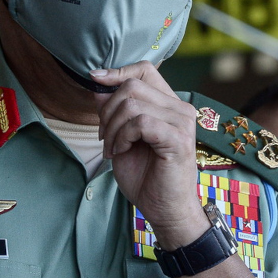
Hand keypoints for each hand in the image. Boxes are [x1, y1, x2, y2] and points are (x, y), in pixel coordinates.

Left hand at [92, 62, 207, 247]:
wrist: (163, 208)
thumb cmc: (145, 176)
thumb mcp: (121, 138)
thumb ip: (113, 111)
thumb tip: (98, 83)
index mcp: (169, 104)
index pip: (145, 69)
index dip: (118, 71)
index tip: (95, 79)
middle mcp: (180, 108)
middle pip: (132, 86)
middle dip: (108, 111)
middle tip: (105, 137)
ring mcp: (182, 122)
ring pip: (132, 104)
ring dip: (112, 128)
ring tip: (113, 148)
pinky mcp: (179, 139)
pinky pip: (141, 122)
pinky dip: (123, 136)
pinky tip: (122, 151)